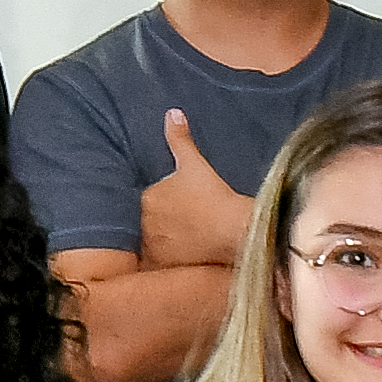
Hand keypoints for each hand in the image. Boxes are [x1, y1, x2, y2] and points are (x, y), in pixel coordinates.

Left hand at [140, 112, 255, 271]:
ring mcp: (155, 248)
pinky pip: (163, 268)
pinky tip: (190, 260)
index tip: (189, 208)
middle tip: (192, 226)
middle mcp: (145, 224)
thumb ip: (180, 139)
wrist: (237, 233)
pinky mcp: (167, 269)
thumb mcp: (196, 165)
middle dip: (165, 226)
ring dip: (168, 245)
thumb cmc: (217, 197)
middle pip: (151, 224)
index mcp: (148, 198)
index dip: (170, 205)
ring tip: (192, 244)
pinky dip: (172, 264)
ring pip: (156, 245)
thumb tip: (172, 113)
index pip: (151, 202)